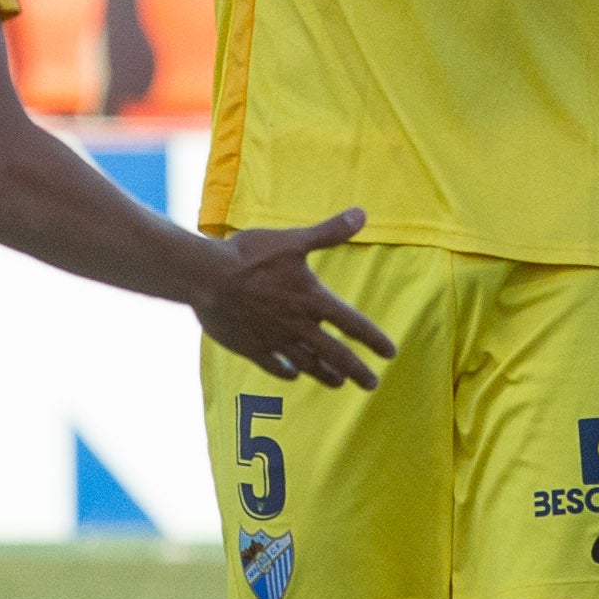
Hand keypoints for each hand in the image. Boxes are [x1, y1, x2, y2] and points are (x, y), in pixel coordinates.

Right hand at [194, 209, 395, 388]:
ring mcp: (275, 340)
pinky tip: (292, 376)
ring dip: (325, 375)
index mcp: (313, 301)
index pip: (353, 324)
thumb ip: (329, 232)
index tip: (390, 353)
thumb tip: (361, 214)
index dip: (374, 339)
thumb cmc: (251, 256)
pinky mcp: (251, 347)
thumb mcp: (294, 240)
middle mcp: (298, 326)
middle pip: (335, 354)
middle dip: (357, 371)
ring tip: (338, 384)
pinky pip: (274, 365)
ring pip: (307, 364)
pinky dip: (286, 371)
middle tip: (372, 384)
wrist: (208, 278)